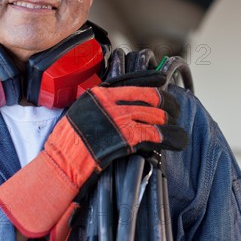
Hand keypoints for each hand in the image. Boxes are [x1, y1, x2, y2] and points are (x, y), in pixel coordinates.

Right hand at [0, 72, 187, 240]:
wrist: (61, 161)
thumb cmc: (67, 143)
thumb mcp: (80, 113)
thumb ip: (99, 106)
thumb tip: (116, 106)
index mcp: (100, 94)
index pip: (131, 79)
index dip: (150, 78)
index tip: (162, 79)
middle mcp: (111, 101)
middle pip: (149, 96)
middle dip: (167, 104)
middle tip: (175, 110)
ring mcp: (119, 118)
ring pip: (156, 115)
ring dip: (171, 123)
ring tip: (179, 131)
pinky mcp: (126, 136)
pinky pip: (156, 134)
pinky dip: (170, 138)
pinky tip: (178, 141)